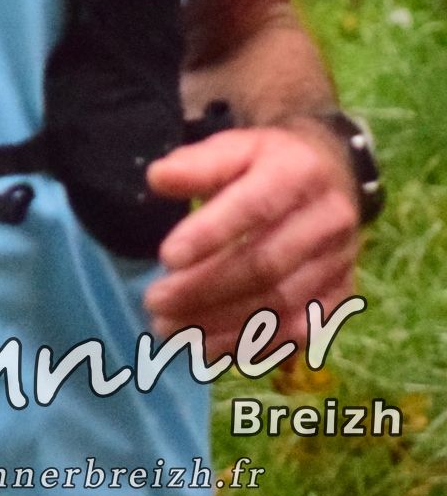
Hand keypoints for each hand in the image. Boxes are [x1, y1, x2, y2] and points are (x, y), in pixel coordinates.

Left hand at [144, 123, 360, 346]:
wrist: (332, 175)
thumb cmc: (266, 162)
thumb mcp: (233, 147)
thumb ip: (196, 164)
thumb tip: (157, 179)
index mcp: (297, 175)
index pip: (254, 208)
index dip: (211, 235)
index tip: (166, 258)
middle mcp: (327, 221)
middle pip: (266, 265)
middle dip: (206, 289)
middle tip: (155, 303)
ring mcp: (339, 262)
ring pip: (282, 305)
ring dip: (223, 324)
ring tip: (171, 330)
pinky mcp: (340, 293)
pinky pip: (302, 330)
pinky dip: (256, 345)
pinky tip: (212, 349)